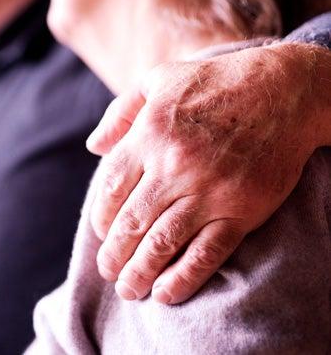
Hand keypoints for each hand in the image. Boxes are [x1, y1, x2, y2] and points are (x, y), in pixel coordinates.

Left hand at [86, 42, 330, 304]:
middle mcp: (173, 166)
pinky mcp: (241, 210)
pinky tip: (165, 294)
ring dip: (139, 272)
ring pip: (162, 243)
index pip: (111, 189)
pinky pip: (206, 253)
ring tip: (128, 289)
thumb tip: (93, 147)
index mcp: (149, 135)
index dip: (102, 217)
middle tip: (108, 271)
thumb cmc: (213, 83)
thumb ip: (120, 114)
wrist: (282, 89)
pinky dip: (183, 278)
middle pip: (131, 222)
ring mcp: (208, 191)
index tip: (103, 233)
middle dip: (114, 254)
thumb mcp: (156, 81)